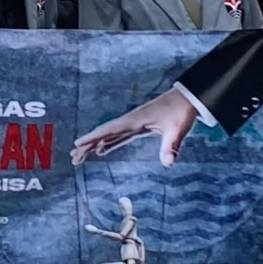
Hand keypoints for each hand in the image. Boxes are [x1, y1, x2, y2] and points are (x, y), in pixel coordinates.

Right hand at [72, 88, 200, 167]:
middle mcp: (130, 122)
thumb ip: (172, 147)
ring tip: (81, 156)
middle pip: (104, 134)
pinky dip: (109, 143)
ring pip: (109, 136)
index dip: (92, 138)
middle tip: (74, 159)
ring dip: (95, 145)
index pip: (108, 130)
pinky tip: (103, 150)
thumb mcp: (178, 130)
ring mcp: (134, 124)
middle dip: (88, 146)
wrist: (189, 99)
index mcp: (135, 121)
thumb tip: (168, 164)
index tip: (77, 145)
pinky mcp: (140, 127)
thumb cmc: (182, 113)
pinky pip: (119, 137)